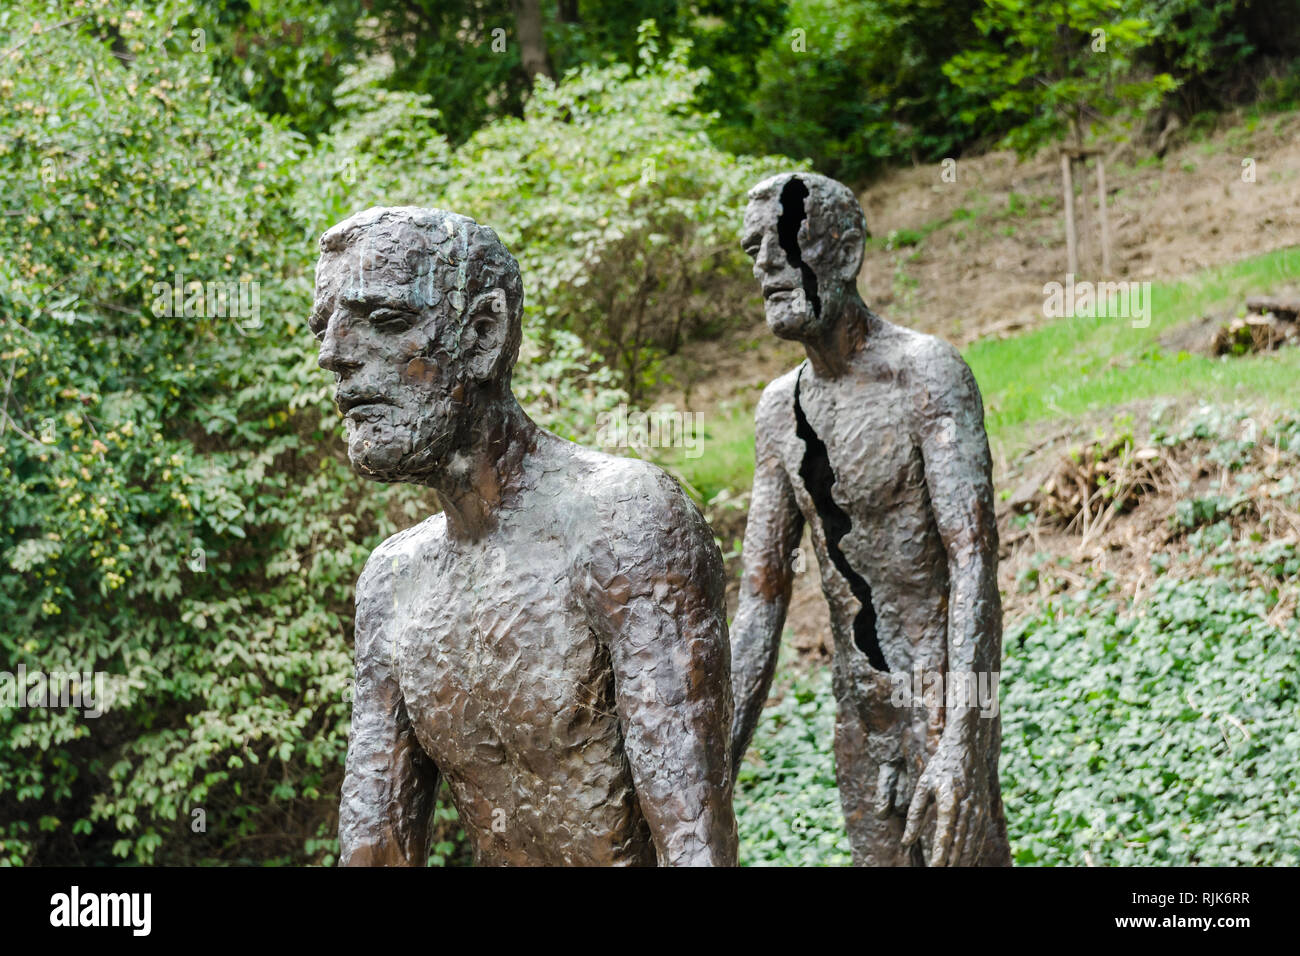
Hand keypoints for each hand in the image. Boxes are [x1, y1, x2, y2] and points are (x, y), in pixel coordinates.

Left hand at [901, 733, 989, 865]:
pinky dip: (974, 851)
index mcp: (949, 799)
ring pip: (972, 842)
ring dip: (964, 860)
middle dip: (951, 861)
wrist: (968, 748)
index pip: (944, 833)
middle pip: (960, 842)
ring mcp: (979, 809)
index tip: (933, 867)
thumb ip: (915, 815)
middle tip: (941, 873)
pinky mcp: (984, 810)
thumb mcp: (923, 786)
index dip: (939, 853)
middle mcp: (967, 806)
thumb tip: (906, 841)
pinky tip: (967, 862)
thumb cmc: (941, 767)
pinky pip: (980, 836)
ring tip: (953, 870)